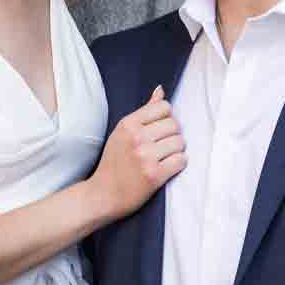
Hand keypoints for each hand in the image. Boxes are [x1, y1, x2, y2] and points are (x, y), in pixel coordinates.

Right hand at [91, 87, 185, 215]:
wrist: (102, 194)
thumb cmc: (114, 162)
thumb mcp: (122, 132)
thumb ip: (144, 112)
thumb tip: (161, 89)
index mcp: (128, 124)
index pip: (164, 107)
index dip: (166, 118)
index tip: (159, 130)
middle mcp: (137, 137)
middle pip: (175, 125)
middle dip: (172, 136)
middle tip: (162, 147)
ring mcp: (145, 156)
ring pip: (180, 142)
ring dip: (176, 151)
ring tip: (163, 158)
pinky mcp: (154, 175)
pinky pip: (181, 160)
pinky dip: (178, 164)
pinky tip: (167, 168)